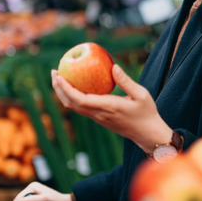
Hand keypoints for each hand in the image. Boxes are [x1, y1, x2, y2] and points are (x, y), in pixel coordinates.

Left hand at [51, 64, 172, 152]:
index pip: (79, 99)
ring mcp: (98, 118)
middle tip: (54, 72)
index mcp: (107, 107)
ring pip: (73, 107)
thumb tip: (113, 66)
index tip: (58, 75)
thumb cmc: (146, 113)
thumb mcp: (141, 94)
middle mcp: (98, 114)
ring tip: (60, 78)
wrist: (147, 134)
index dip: (65, 87)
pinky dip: (72, 96)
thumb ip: (126, 81)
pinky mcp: (99, 119)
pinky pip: (81, 108)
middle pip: (70, 103)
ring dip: (63, 93)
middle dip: (59, 88)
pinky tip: (75, 86)